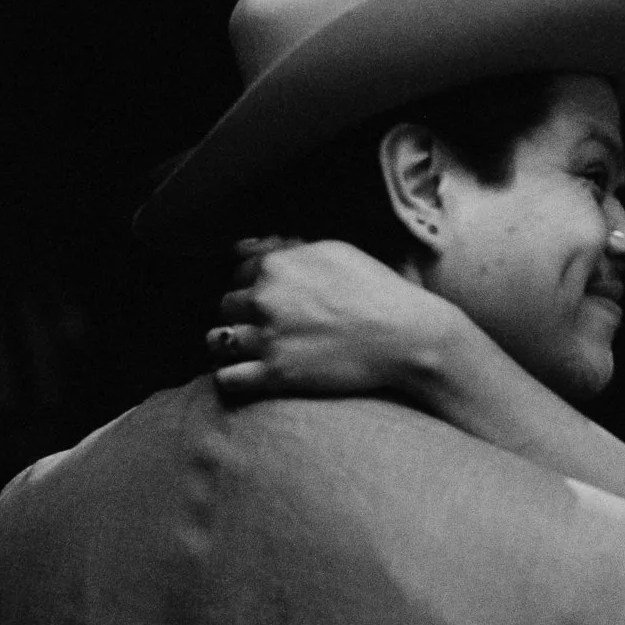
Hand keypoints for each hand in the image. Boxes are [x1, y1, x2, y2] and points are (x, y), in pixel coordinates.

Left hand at [206, 237, 453, 402]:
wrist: (406, 337)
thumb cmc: (377, 291)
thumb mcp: (335, 252)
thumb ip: (288, 249)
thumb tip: (247, 247)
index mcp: (277, 265)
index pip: (238, 272)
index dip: (252, 285)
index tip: (269, 299)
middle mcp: (265, 298)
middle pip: (226, 305)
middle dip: (242, 314)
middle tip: (268, 326)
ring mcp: (268, 338)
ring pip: (218, 340)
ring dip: (229, 344)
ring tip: (249, 350)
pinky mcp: (276, 374)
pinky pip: (227, 378)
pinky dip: (231, 377)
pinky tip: (246, 375)